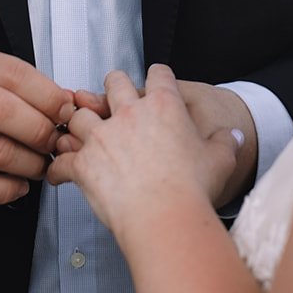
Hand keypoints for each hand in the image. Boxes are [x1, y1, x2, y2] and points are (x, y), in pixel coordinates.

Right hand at [0, 44, 75, 204]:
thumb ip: (11, 84)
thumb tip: (64, 101)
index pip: (14, 74)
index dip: (49, 96)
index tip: (67, 111)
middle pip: (5, 112)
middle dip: (42, 132)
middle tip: (55, 142)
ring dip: (29, 164)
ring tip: (39, 165)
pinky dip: (6, 189)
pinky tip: (17, 185)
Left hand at [48, 65, 240, 236]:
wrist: (166, 217)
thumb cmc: (192, 190)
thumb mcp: (221, 160)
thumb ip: (227, 143)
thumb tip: (233, 138)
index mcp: (164, 106)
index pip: (158, 74)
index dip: (157, 76)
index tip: (155, 81)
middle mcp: (129, 115)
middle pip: (113, 82)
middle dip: (111, 88)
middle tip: (111, 98)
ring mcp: (103, 137)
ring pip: (79, 115)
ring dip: (78, 124)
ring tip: (80, 134)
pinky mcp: (84, 164)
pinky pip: (62, 161)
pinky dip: (59, 168)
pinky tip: (60, 174)